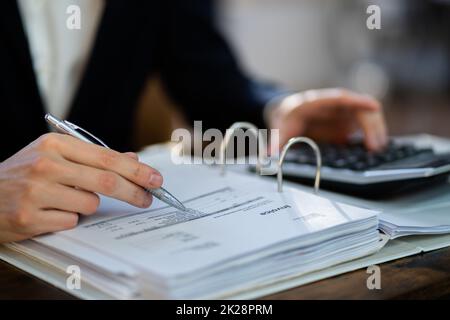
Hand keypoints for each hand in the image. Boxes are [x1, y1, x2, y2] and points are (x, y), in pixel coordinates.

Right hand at [0, 133, 162, 242]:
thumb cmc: (24, 173)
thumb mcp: (55, 155)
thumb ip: (94, 157)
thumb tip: (132, 159)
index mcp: (55, 145)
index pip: (108, 158)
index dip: (137, 171)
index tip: (155, 179)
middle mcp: (46, 164)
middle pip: (107, 181)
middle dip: (134, 192)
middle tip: (148, 199)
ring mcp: (36, 191)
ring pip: (90, 204)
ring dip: (87, 205)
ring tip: (66, 199)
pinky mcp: (29, 216)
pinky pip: (71, 221)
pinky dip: (69, 218)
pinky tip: (51, 211)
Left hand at [267, 88, 387, 150]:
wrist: (287, 115)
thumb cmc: (285, 118)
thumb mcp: (279, 128)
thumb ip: (275, 142)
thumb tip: (268, 156)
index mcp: (316, 101)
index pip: (339, 97)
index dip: (357, 101)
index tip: (373, 105)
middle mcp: (334, 105)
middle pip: (358, 108)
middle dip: (371, 124)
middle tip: (375, 145)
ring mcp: (342, 113)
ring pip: (366, 116)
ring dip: (375, 130)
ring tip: (377, 149)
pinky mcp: (347, 124)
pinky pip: (365, 126)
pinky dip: (372, 136)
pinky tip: (375, 150)